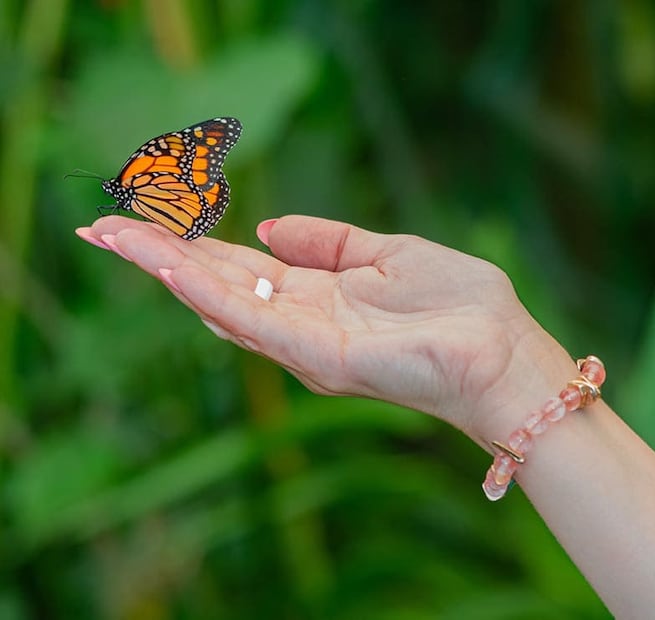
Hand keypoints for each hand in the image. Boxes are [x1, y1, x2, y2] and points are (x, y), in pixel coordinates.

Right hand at [76, 216, 576, 443]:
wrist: (504, 351)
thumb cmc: (461, 306)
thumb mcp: (389, 254)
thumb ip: (329, 242)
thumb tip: (267, 226)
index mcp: (319, 297)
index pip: (241, 268)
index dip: (191, 245)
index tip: (142, 219)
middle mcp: (304, 325)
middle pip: (218, 286)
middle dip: (159, 257)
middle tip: (99, 227)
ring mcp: (308, 345)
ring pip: (222, 303)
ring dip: (167, 269)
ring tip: (113, 236)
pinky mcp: (323, 358)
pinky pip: (256, 323)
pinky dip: (210, 294)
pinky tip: (171, 265)